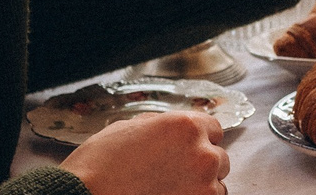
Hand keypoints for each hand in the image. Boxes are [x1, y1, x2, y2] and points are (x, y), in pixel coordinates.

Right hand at [61, 110, 228, 194]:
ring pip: (216, 184)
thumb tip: (168, 128)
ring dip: (200, 185)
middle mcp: (201, 153)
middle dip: (199, 164)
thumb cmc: (98, 167)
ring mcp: (203, 185)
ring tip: (169, 188)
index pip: (214, 128)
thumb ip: (158, 126)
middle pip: (217, 157)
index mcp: (185, 126)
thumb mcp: (127, 129)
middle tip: (173, 173)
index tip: (189, 149)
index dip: (199, 139)